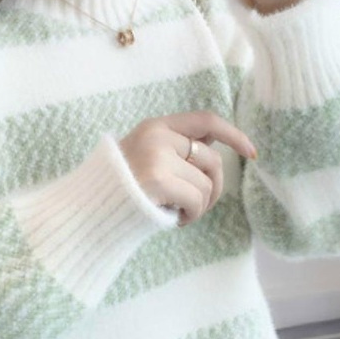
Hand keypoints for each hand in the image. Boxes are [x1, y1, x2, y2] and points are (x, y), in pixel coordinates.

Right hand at [118, 111, 256, 227]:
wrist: (87, 207)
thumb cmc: (119, 188)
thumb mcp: (145, 156)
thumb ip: (176, 149)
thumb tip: (218, 149)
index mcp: (155, 126)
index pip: (206, 120)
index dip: (234, 135)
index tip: (252, 153)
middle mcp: (158, 135)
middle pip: (212, 160)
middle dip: (214, 188)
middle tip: (197, 205)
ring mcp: (157, 155)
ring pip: (206, 185)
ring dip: (199, 206)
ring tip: (177, 212)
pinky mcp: (158, 179)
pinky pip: (197, 200)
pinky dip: (191, 215)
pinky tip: (173, 218)